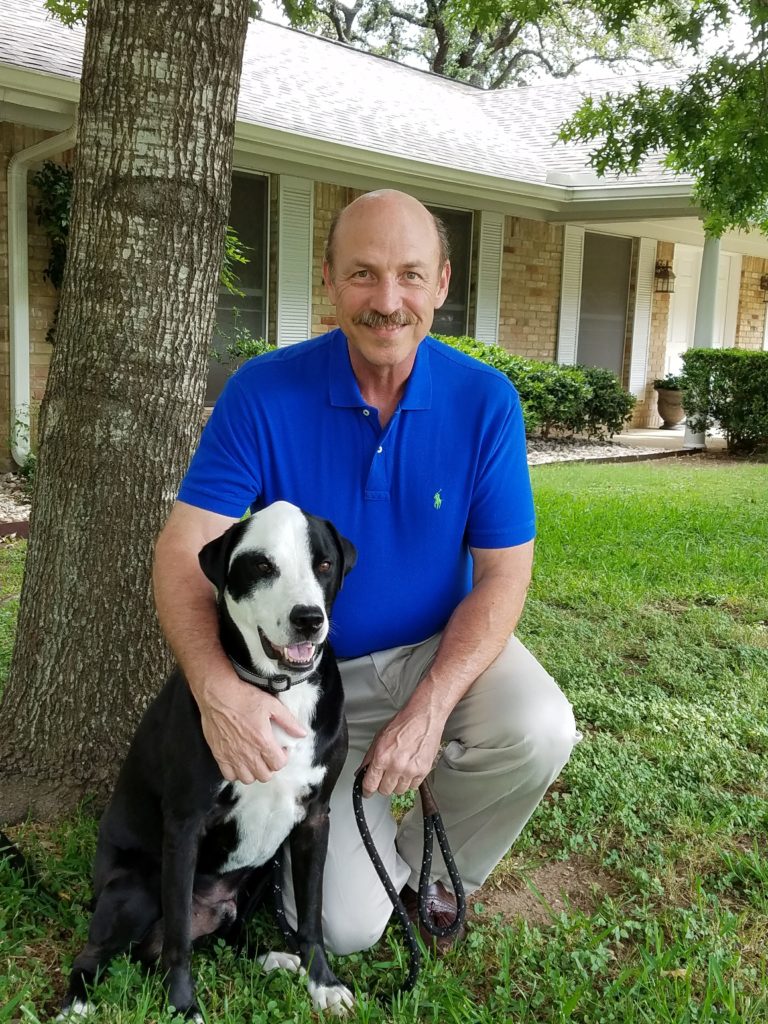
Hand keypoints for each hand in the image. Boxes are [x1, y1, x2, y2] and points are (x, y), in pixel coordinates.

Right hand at [196, 669, 305, 784]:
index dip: (283, 757)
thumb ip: (289, 721)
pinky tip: (239, 761)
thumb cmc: (244, 697)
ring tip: (255, 758)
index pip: (279, 764)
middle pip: (265, 775)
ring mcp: (232, 756)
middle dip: (270, 766)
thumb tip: (302, 734)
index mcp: (263, 741)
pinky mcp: (219, 755)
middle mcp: (248, 753)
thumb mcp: (272, 704)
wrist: (217, 694)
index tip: (281, 748)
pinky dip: (236, 772)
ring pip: (248, 779)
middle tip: (269, 754)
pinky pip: (229, 776)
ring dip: (254, 772)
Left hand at [360, 705, 444, 796]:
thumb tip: (362, 771)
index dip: (367, 790)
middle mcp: (396, 765)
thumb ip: (369, 757)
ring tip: (399, 770)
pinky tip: (409, 769)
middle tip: (385, 776)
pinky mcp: (423, 771)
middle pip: (385, 790)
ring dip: (397, 784)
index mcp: (382, 757)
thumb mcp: (379, 737)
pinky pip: (413, 786)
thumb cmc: (404, 723)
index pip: (370, 784)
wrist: (424, 717)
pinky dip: (410, 781)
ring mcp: (410, 770)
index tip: (367, 792)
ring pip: (399, 791)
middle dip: (382, 785)